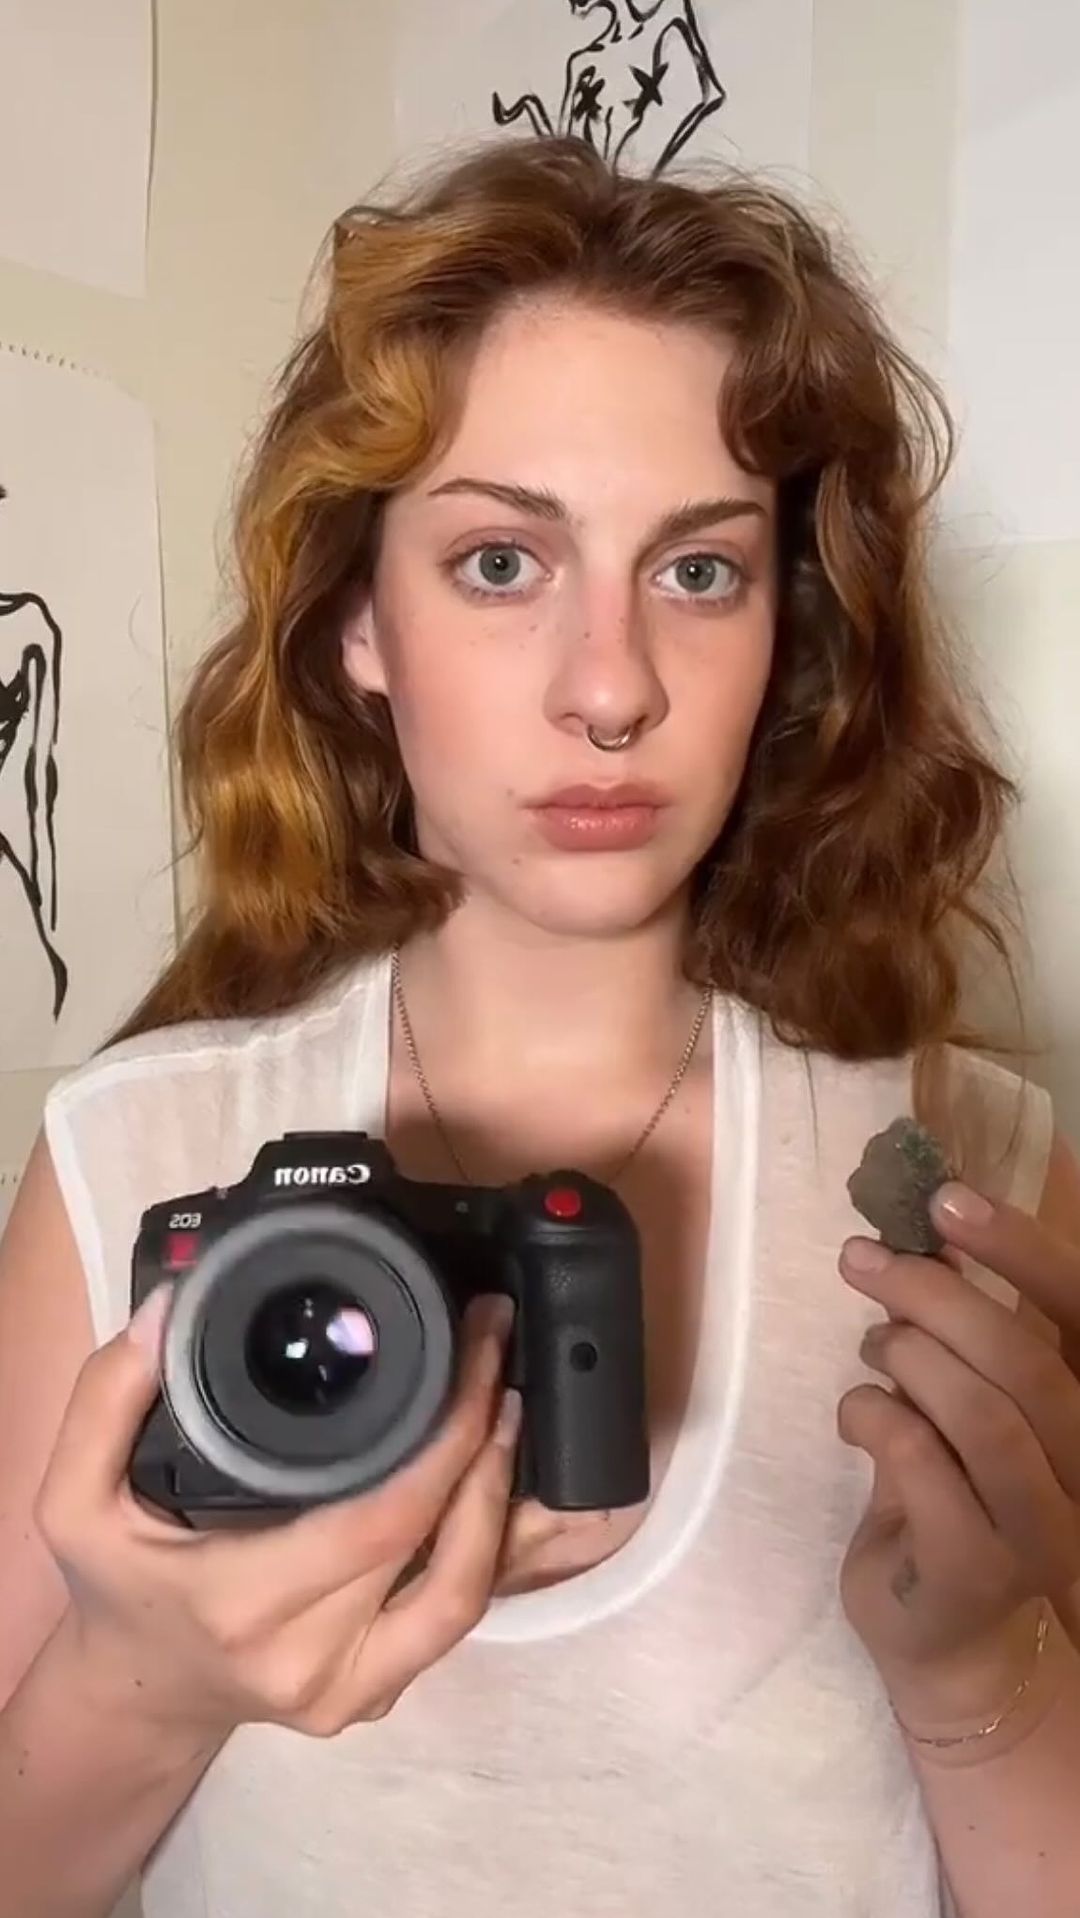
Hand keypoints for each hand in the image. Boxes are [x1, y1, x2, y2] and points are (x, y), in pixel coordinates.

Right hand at [35, 1289, 517, 1743]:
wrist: (137, 1694)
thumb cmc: (119, 1587)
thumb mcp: (75, 1499)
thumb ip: (106, 1400)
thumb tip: (170, 1308)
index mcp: (243, 1604)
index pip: (381, 1522)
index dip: (447, 1436)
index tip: (470, 1348)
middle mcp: (310, 1659)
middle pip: (441, 1556)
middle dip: (484, 1445)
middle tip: (494, 1353)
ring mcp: (354, 1690)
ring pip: (468, 1598)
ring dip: (502, 1502)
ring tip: (506, 1410)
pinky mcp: (379, 1694)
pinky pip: (457, 1621)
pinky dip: (490, 1547)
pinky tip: (496, 1477)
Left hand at [836, 1179, 1079, 1721]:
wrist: (945, 1637)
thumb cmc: (954, 1498)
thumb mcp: (960, 1400)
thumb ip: (958, 1331)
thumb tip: (922, 1233)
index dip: (1022, 1247)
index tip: (945, 1199)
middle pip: (1025, 1360)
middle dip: (935, 1295)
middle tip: (861, 1260)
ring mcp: (1041, 1528)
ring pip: (984, 1415)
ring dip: (909, 1359)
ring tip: (870, 1347)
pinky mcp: (978, 1569)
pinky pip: (923, 1464)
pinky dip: (873, 1416)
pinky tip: (854, 1412)